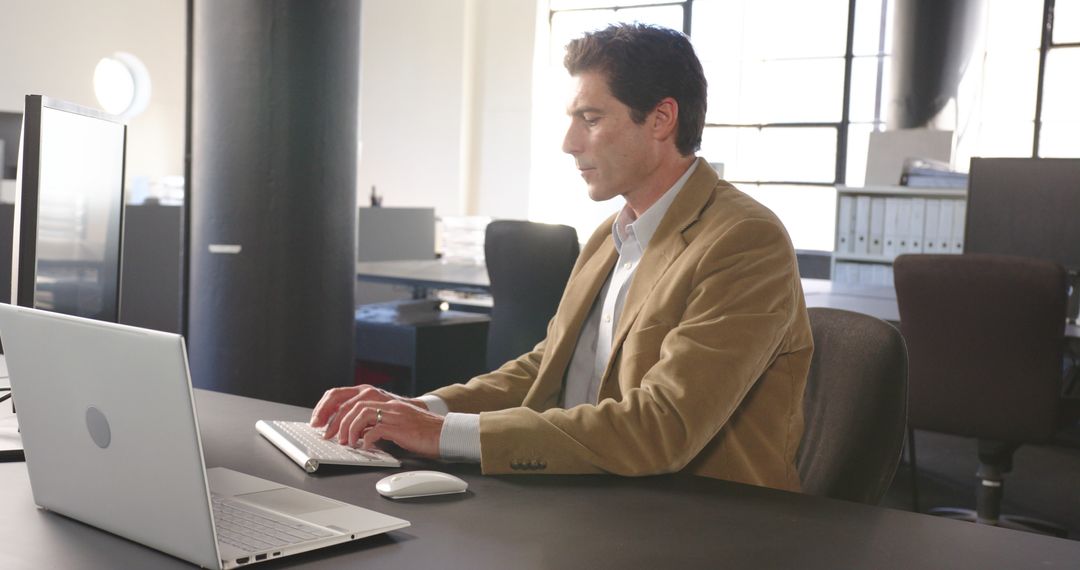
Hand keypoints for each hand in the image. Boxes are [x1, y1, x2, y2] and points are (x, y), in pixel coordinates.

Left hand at [309, 385, 440, 458]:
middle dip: (337, 421)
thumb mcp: (397, 425)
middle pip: (353, 405)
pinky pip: (376, 429)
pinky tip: (366, 447)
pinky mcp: (401, 426)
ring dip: (349, 429)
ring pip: (361, 413)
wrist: (446, 434)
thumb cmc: (424, 434)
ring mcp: (395, 413)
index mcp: (387, 403)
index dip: (335, 411)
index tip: (325, 424)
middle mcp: (389, 404)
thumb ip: (379, 425)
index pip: (353, 399)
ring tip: (346, 443)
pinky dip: (366, 439)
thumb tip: (359, 434)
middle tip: (330, 436)